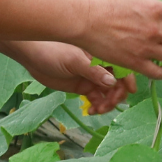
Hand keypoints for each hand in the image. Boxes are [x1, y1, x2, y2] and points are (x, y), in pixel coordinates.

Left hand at [4, 40, 139, 114]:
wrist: (32, 56)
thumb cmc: (53, 51)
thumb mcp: (74, 60)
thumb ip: (93, 71)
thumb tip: (113, 82)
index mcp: (100, 53)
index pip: (121, 65)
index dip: (128, 78)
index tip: (130, 91)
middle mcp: (100, 65)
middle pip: (117, 82)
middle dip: (116, 95)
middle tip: (107, 104)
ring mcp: (92, 76)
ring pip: (108, 92)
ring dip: (107, 102)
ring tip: (98, 110)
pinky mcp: (84, 86)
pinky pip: (97, 98)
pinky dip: (98, 105)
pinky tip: (92, 111)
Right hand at [74, 0, 161, 80]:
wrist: (85, 21)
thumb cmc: (103, 3)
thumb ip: (146, 1)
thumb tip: (153, 6)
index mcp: (156, 8)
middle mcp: (155, 29)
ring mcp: (146, 47)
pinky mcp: (136, 63)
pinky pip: (159, 73)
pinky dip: (161, 72)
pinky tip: (157, 67)